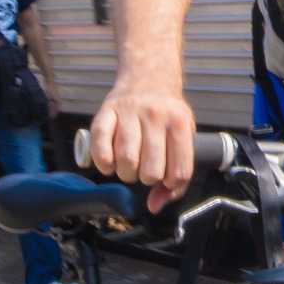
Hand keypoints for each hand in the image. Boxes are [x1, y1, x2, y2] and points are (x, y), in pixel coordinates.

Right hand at [92, 73, 198, 208]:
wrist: (148, 77)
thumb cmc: (167, 114)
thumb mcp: (183, 137)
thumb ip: (177, 175)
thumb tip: (155, 206)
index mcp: (180, 123)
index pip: (179, 172)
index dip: (171, 184)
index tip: (165, 179)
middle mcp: (156, 115)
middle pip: (150, 171)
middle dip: (146, 180)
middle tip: (145, 170)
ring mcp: (130, 112)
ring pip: (126, 162)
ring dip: (126, 174)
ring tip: (129, 166)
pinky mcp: (107, 110)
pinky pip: (100, 146)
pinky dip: (103, 163)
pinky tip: (109, 163)